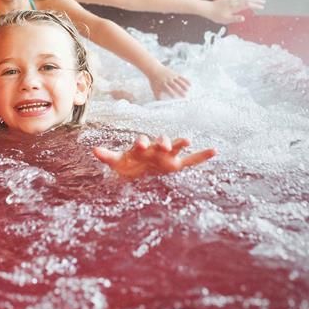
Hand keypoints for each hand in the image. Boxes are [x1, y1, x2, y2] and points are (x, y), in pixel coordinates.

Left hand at [93, 134, 214, 178]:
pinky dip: (202, 156)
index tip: (140, 143)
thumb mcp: (117, 162)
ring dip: (180, 142)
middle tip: (163, 142)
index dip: (141, 142)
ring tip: (187, 139)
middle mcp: (156, 148)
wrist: (139, 169)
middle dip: (162, 140)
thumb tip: (93, 150)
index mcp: (142, 147)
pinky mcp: (177, 164)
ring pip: (176, 147)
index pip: (142, 142)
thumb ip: (107, 156)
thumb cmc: (129, 164)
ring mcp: (168, 155)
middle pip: (160, 141)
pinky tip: (214, 151)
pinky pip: (192, 160)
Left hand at [148, 64, 189, 98]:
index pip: (167, 89)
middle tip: (184, 96)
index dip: (171, 93)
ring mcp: (172, 76)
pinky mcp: (175, 74)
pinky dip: (186, 80)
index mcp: (162, 84)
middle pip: (175, 85)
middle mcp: (168, 80)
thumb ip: (157, 97)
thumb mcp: (154, 89)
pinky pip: (182, 77)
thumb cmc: (155, 81)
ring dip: (184, 85)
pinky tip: (190, 84)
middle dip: (179, 90)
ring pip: (179, 81)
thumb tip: (160, 105)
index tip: (175, 97)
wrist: (154, 70)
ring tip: (188, 90)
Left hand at [206, 0, 265, 24]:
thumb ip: (235, 19)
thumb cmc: (216, 15)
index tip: (262, 7)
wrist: (208, 8)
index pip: (247, 5)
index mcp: (234, 7)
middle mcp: (234, 1)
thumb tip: (243, 18)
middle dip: (256, 0)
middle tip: (263, 1)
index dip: (255, 5)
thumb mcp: (225, 20)